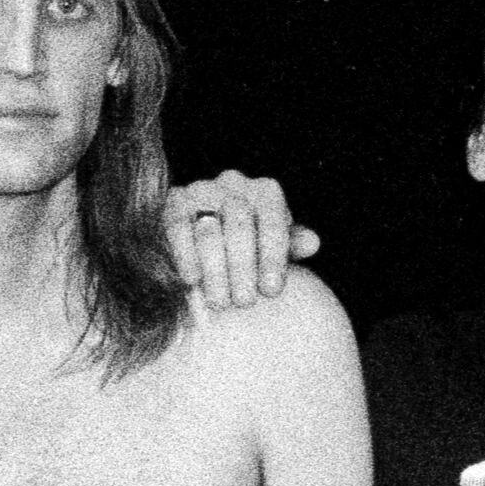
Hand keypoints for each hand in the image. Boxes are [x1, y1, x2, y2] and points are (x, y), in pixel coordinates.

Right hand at [162, 170, 320, 308]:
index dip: (273, 258)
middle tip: (244, 301)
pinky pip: (178, 229)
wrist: (202, 233)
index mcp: (265, 192)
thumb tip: (312, 243)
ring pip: (209, 231)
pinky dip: (185, 257)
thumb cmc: (248, 245)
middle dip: (243, 268)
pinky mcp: (172, 204)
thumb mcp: (271, 246)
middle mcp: (233, 184)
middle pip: (239, 225)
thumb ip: (290, 244)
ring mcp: (200, 191)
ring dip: (215, 271)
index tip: (271, 291)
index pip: (273, 220)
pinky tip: (192, 282)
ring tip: (220, 302)